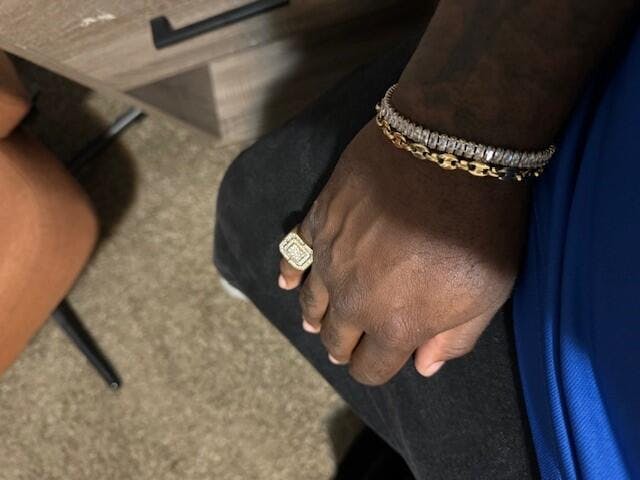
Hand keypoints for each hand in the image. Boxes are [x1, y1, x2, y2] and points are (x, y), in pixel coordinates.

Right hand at [278, 119, 527, 384]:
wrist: (451, 152)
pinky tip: (287, 280)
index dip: (374, 369)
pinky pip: (294, 253)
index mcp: (395, 326)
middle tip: (350, 344)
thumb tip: (423, 366)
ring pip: (311, 302)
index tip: (382, 361)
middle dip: (344, 347)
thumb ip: (454, 339)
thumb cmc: (480, 227)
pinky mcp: (320, 221)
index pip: (371, 369)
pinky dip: (290, 270)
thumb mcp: (487, 294)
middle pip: (336, 339)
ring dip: (315, 317)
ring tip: (316, 323)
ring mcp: (331, 260)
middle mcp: (353, 301)